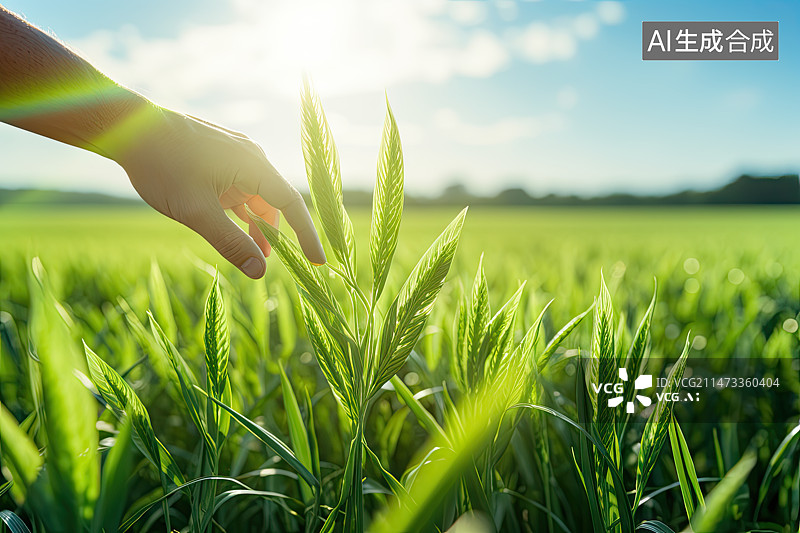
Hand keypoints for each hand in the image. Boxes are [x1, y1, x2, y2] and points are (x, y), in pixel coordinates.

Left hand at [116, 106, 325, 277]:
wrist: (125, 127)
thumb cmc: (163, 166)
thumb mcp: (197, 212)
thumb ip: (231, 243)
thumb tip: (260, 271)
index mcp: (253, 165)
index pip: (291, 204)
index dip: (306, 234)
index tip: (318, 260)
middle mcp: (249, 157)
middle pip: (274, 202)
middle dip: (276, 233)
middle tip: (271, 263)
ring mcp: (233, 155)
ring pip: (255, 196)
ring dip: (255, 224)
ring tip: (250, 251)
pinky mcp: (217, 157)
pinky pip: (238, 189)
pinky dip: (239, 211)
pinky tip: (231, 227)